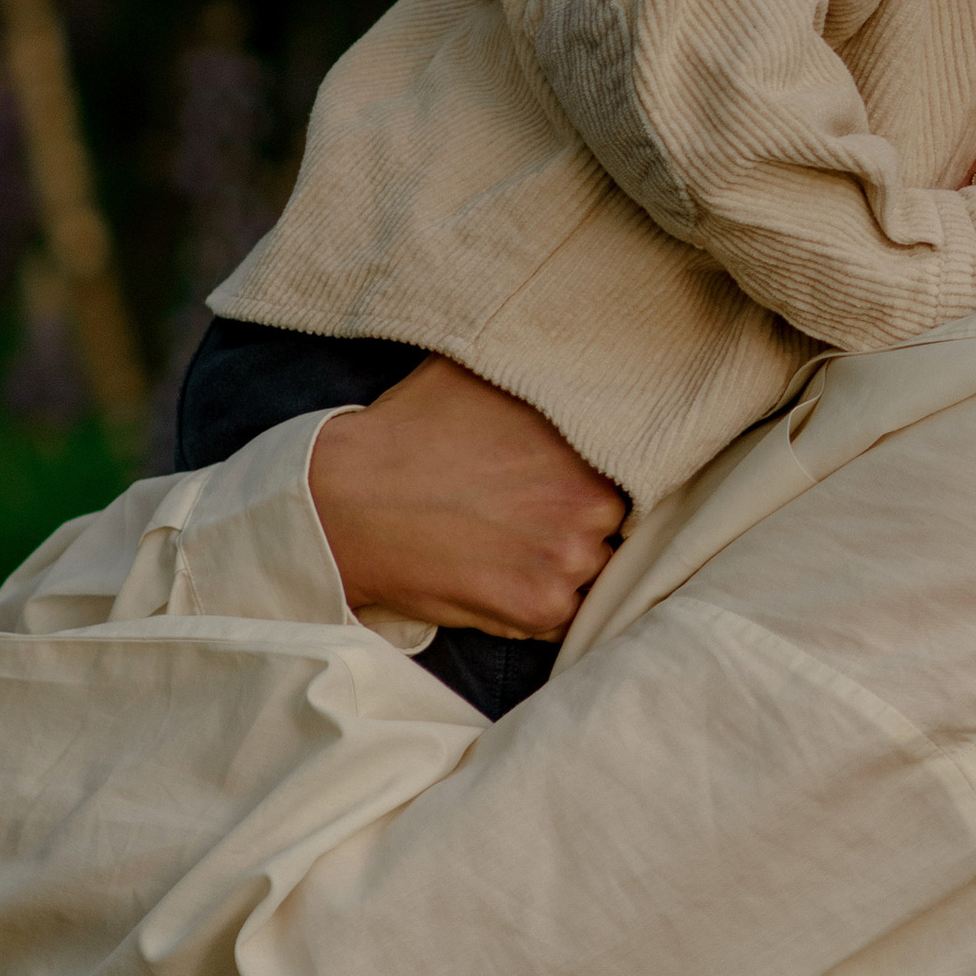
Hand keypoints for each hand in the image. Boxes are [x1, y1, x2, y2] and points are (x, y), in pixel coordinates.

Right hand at [309, 357, 627, 639]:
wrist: (344, 502)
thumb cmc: (407, 433)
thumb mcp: (477, 374)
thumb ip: (534, 374)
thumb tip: (559, 358)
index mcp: (589, 450)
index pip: (632, 471)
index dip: (602, 477)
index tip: (572, 481)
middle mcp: (590, 509)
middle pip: (616, 525)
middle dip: (587, 522)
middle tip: (542, 517)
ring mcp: (565, 566)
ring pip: (595, 572)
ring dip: (568, 566)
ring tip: (522, 550)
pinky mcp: (534, 610)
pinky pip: (566, 616)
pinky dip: (546, 605)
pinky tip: (510, 580)